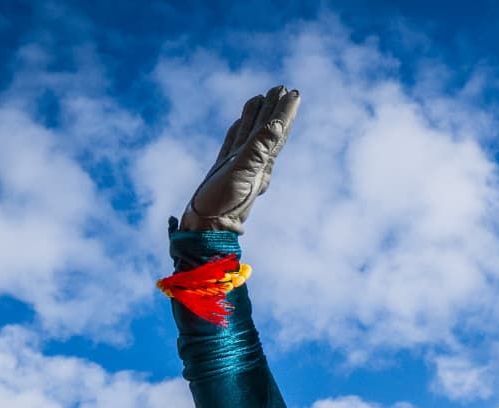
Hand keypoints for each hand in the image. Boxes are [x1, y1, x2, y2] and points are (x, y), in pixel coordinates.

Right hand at [181, 85, 299, 232]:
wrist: (205, 229)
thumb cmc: (223, 204)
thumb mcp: (242, 174)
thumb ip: (258, 149)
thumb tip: (278, 126)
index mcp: (261, 163)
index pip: (276, 132)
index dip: (285, 112)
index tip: (293, 93)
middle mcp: (254, 164)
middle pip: (267, 130)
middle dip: (274, 109)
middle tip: (282, 88)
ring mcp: (239, 167)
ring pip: (250, 134)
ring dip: (257, 116)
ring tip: (262, 97)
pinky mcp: (224, 171)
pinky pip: (233, 144)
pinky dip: (238, 131)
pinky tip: (238, 123)